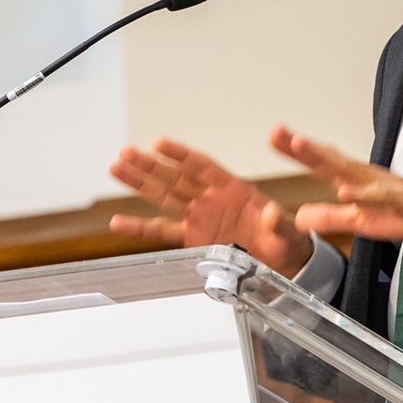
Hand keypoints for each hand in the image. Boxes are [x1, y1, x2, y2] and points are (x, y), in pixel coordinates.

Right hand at [107, 138, 311, 277]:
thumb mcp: (286, 231)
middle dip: (149, 166)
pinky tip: (118, 222)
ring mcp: (198, 216)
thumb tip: (273, 213)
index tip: (159, 144)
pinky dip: (139, 228)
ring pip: (163, 196)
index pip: (201, 165)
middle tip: (125, 153)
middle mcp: (210, 198)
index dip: (180, 155)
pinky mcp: (192, 238)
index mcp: (232, 188)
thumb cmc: (284, 239)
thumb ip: (277, 222)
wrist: (281, 259)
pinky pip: (161, 231)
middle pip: (174, 177)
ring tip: (116, 168)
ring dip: (140, 183)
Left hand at [270, 124, 402, 243]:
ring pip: (347, 169)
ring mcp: (380, 185)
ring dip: (323, 157)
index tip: (272, 136)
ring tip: (298, 145)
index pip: (320, 162)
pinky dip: (362, 193)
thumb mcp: (359, 221)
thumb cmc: (402, 213)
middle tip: (276, 131)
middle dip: (301, 145)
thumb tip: (299, 217)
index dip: (295, 150)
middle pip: (327, 158)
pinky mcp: (398, 199)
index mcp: (353, 179)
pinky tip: (344, 190)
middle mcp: (363, 176)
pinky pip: (378, 196)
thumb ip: (329, 218)